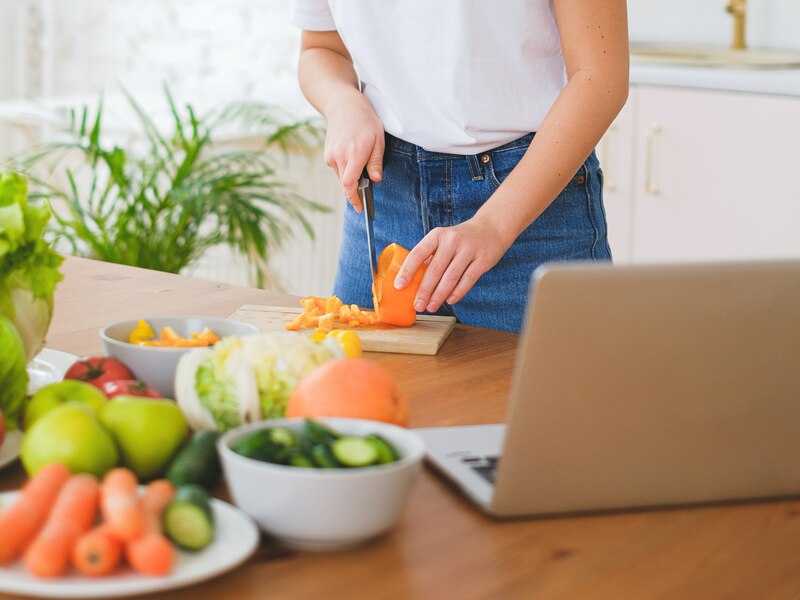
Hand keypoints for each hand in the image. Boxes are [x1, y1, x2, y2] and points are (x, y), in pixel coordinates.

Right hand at [324, 95, 384, 211]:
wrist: (342, 105)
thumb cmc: (365, 120)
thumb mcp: (378, 140)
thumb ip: (376, 162)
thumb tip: (376, 180)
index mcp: (354, 154)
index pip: (350, 185)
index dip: (354, 199)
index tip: (360, 208)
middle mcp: (339, 157)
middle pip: (346, 183)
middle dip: (356, 188)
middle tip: (366, 186)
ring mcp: (331, 156)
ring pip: (342, 176)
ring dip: (352, 176)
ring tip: (361, 159)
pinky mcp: (327, 154)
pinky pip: (338, 168)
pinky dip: (346, 168)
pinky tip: (353, 155)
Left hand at [394, 218, 508, 312]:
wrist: (491, 228)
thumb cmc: (459, 240)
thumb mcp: (443, 241)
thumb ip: (430, 257)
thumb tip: (412, 283)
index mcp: (437, 235)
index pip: (418, 254)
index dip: (407, 271)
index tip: (399, 286)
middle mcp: (452, 240)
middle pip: (435, 269)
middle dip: (424, 290)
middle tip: (417, 306)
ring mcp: (468, 249)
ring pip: (451, 277)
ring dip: (439, 295)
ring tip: (431, 307)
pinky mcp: (483, 259)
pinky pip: (468, 279)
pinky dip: (458, 292)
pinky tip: (450, 301)